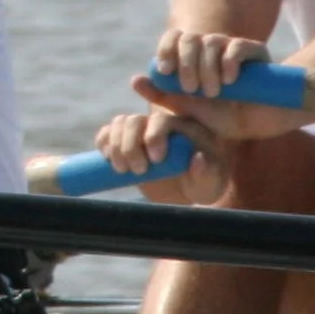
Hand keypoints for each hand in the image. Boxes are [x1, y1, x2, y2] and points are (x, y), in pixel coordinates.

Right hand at [92, 106, 223, 199]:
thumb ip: (207, 172)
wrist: (187, 192)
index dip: (155, 136)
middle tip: (139, 171)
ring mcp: (140, 133)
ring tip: (123, 170)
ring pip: (119, 124)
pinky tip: (107, 159)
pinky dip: (103, 142)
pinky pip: (107, 133)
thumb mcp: (211, 182)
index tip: (157, 160)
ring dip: (115, 145)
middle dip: (130, 145)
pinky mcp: (125, 144)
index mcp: (182, 127)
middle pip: (134, 121)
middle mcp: (158, 125)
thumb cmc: (204, 184)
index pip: (162, 122)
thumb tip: (197, 159)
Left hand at [134, 26, 297, 146]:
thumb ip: (164, 96)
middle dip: (186, 64)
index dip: (165, 50)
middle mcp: (211, 48)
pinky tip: (229, 80)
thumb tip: (135, 80)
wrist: (260, 123)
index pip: (173, 38)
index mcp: (193, 58)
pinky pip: (236, 46)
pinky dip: (229, 61)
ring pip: (211, 42)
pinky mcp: (256, 52)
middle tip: (190, 89)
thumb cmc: (223, 118)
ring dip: (207, 68)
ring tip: (212, 92)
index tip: (164, 71)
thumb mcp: (190, 110)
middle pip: (189, 39)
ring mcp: (233, 47)